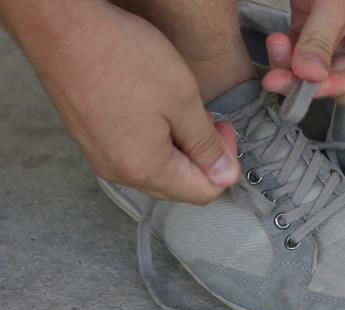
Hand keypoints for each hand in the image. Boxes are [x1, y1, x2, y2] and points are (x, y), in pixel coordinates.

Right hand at [4, 2, 239, 203]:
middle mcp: (118, 172)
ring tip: (180, 110)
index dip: (224, 165)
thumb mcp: (183, 99)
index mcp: (144, 168)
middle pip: (178, 186)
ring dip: (179, 148)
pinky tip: (157, 110)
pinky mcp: (91, 141)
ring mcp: (100, 157)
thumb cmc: (124, 58)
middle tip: (207, 119)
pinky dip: (155, 141)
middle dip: (202, 158)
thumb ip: (207, 145)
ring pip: (156, 171)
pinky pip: (133, 156)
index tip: (224, 129)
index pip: (203, 192)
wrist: (63, 28)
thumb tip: (226, 176)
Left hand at [262, 0, 344, 112]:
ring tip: (278, 47)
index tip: (313, 81)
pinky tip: (278, 41)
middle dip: (304, 80)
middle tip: (279, 79)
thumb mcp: (343, 2)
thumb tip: (307, 74)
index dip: (340, 92)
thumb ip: (322, 39)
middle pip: (334, 84)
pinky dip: (286, 51)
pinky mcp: (318, 31)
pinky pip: (300, 53)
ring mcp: (341, 42)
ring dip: (290, 67)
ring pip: (312, 72)